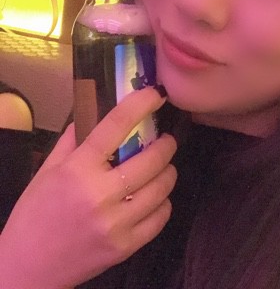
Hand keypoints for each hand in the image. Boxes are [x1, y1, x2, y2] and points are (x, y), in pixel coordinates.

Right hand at [0, 87, 176, 288]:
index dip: (141, 104)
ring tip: (163, 168)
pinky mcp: (125, 246)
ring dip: (168, 172)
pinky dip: (163, 202)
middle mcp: (99, 194)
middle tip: (165, 141)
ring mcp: (115, 223)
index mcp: (77, 169)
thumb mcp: (48, 170)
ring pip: (161, 187)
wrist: (26, 269)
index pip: (116, 126)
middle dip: (166, 144)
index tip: (157, 94)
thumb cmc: (36, 214)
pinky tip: (155, 197)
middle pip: (151, 158)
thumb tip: (97, 111)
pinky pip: (160, 216)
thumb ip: (73, 139)